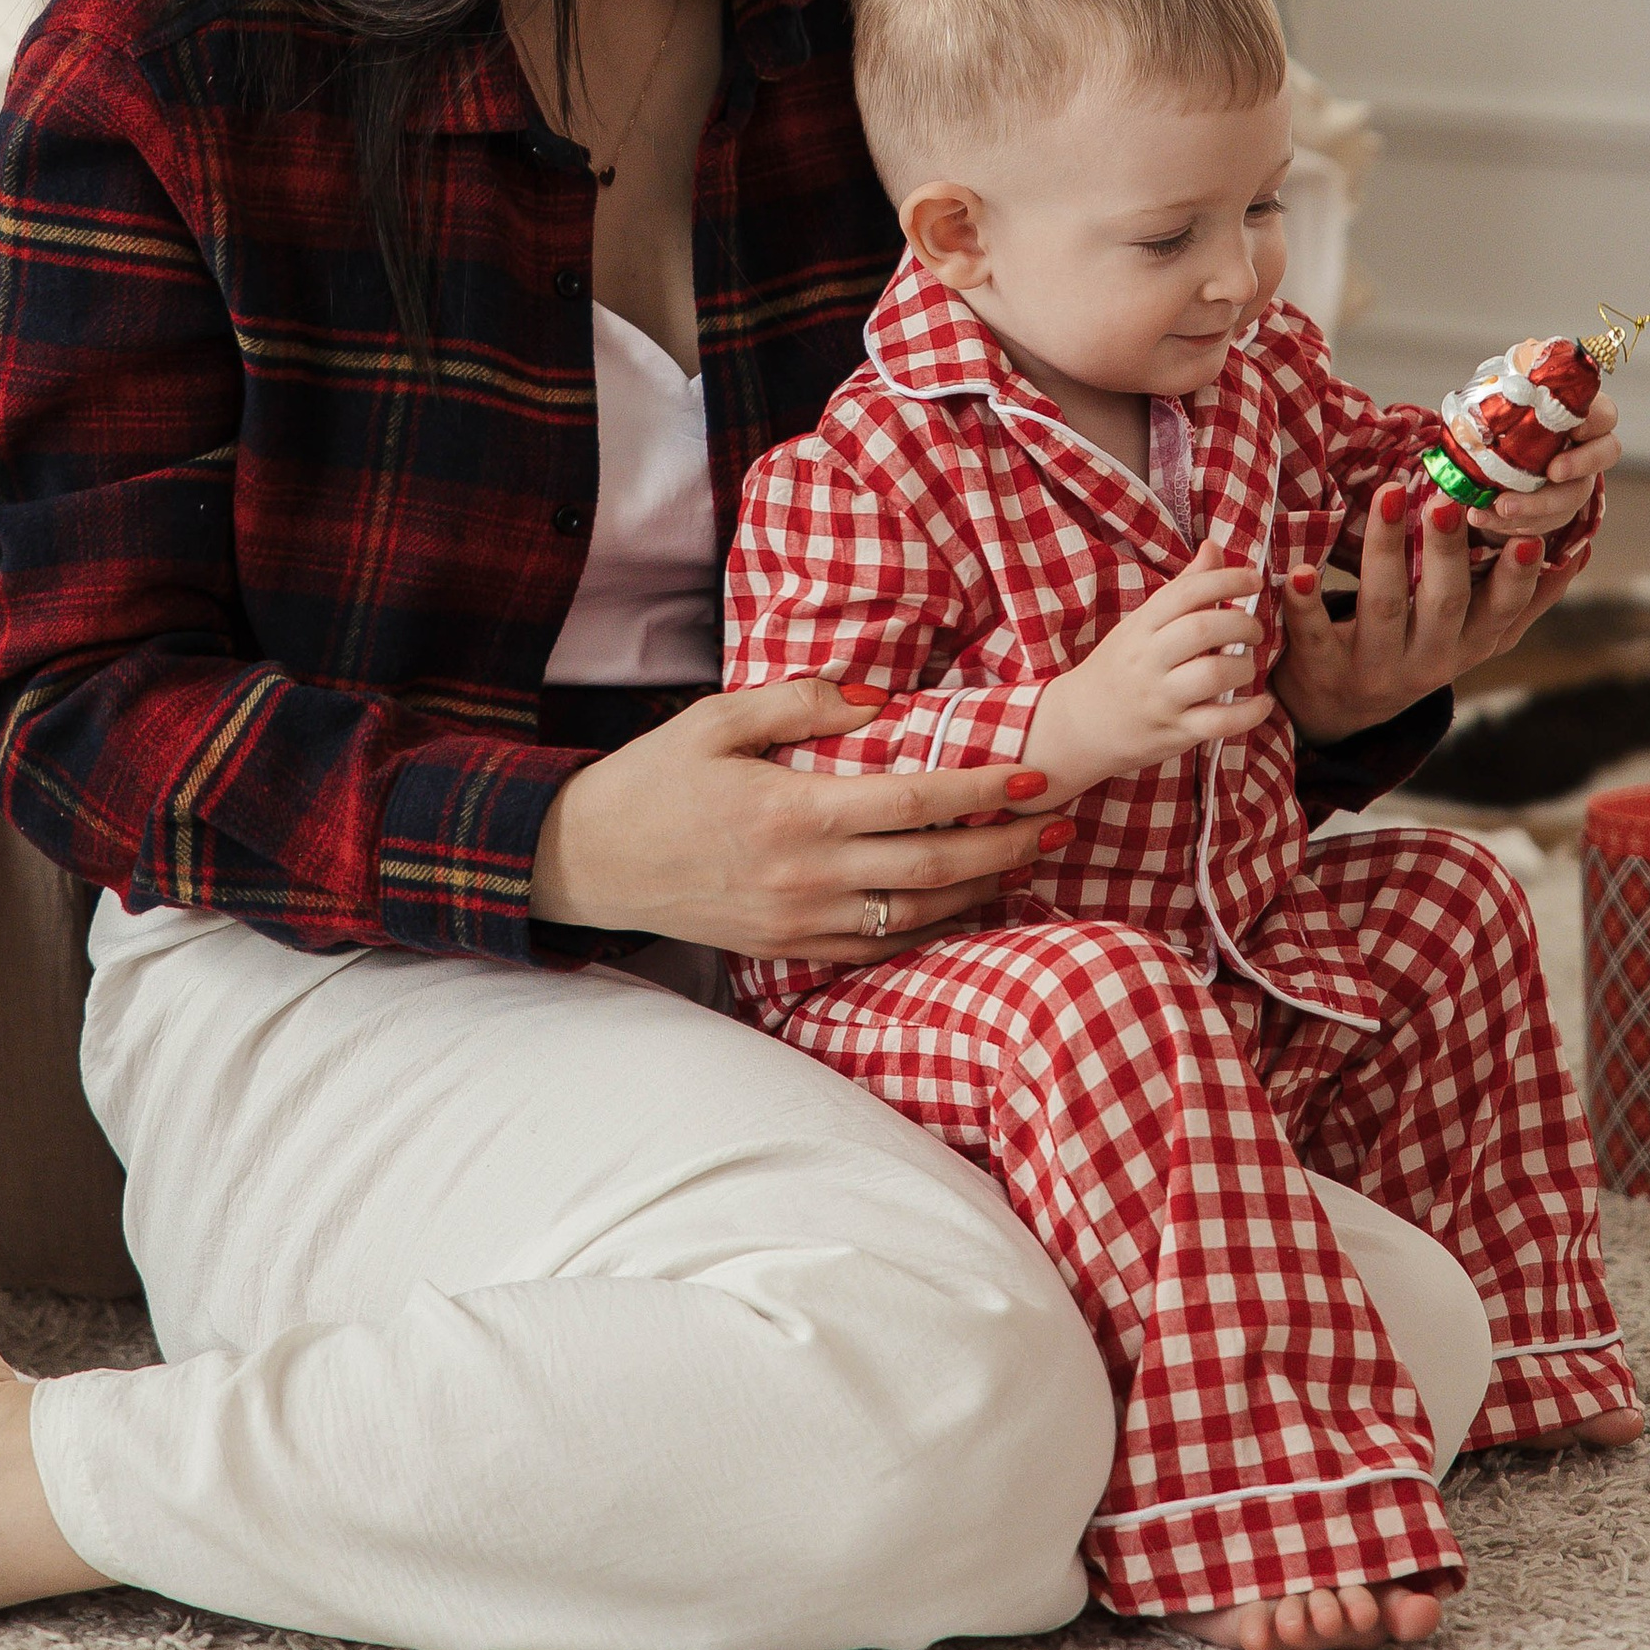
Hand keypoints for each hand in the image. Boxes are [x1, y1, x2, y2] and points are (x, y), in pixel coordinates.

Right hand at [529, 678, 1061, 963]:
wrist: (587, 863)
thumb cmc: (653, 779)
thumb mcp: (716, 719)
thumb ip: (800, 703)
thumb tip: (879, 698)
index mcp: (792, 810)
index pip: (914, 801)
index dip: (983, 792)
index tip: (1035, 777)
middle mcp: (806, 875)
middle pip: (936, 865)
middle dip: (1009, 844)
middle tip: (1063, 821)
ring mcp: (800, 922)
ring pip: (919, 913)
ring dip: (985, 888)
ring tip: (1032, 859)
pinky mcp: (789, 951)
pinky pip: (882, 946)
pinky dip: (935, 928)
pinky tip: (968, 904)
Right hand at [1030, 562, 1275, 799]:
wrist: (1082, 725)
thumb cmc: (1118, 668)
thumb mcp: (1141, 623)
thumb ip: (1183, 589)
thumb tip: (1213, 548)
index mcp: (1141, 626)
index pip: (1186, 592)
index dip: (1226, 579)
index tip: (1254, 579)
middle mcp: (1148, 659)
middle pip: (1202, 629)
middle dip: (1242, 623)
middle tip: (1254, 629)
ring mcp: (1161, 698)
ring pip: (1213, 674)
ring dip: (1244, 666)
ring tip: (1247, 665)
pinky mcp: (1175, 732)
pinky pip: (1220, 722)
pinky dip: (1250, 712)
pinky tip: (1262, 703)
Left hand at [1275, 483, 1590, 743]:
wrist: (1339, 712)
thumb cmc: (1416, 649)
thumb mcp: (1475, 635)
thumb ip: (1523, 598)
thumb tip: (1580, 547)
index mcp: (1470, 644)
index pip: (1502, 611)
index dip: (1517, 579)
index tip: (1530, 537)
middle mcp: (1429, 660)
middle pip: (1444, 603)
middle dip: (1448, 552)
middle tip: (1446, 500)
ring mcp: (1375, 668)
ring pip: (1384, 607)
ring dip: (1386, 549)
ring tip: (1388, 495)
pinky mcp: (1321, 670)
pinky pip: (1314, 634)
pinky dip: (1306, 603)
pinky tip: (1297, 571)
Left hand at [1462, 350, 1621, 539]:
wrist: (1483, 456)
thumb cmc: (1501, 415)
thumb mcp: (1504, 392)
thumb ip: (1518, 378)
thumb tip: (1524, 355)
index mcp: (1580, 413)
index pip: (1605, 414)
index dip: (1595, 421)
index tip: (1574, 427)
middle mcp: (1586, 448)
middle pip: (1604, 457)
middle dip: (1579, 466)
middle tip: (1550, 473)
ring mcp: (1574, 482)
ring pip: (1572, 499)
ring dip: (1536, 507)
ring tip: (1496, 508)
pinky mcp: (1553, 512)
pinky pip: (1544, 525)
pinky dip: (1512, 525)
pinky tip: (1483, 519)